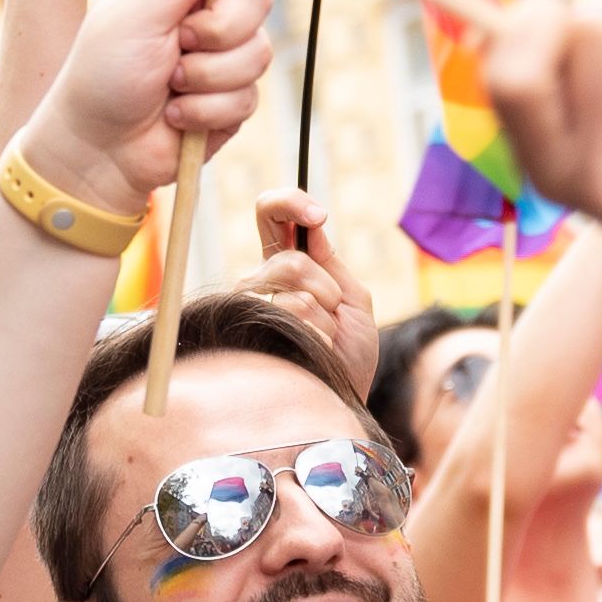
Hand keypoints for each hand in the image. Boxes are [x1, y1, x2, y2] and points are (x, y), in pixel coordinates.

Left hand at [20, 0, 268, 205]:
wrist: (97, 148)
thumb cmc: (103, 72)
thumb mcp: (136, 12)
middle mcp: (204, 10)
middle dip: (221, 28)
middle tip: (178, 43)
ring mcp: (221, 55)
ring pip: (259, 51)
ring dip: (208, 76)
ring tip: (169, 85)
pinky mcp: (230, 98)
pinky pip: (248, 95)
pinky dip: (207, 109)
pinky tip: (176, 116)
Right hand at [240, 191, 377, 383]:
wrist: (343, 398)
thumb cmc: (350, 354)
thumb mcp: (353, 300)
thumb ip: (332, 263)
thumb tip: (313, 225)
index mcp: (286, 264)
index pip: (270, 214)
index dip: (289, 202)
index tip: (318, 215)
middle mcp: (259, 280)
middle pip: (288, 256)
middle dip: (325, 283)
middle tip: (334, 312)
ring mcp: (249, 304)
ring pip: (290, 276)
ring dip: (324, 311)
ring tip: (325, 338)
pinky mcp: (248, 325)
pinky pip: (291, 307)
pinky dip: (318, 330)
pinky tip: (315, 351)